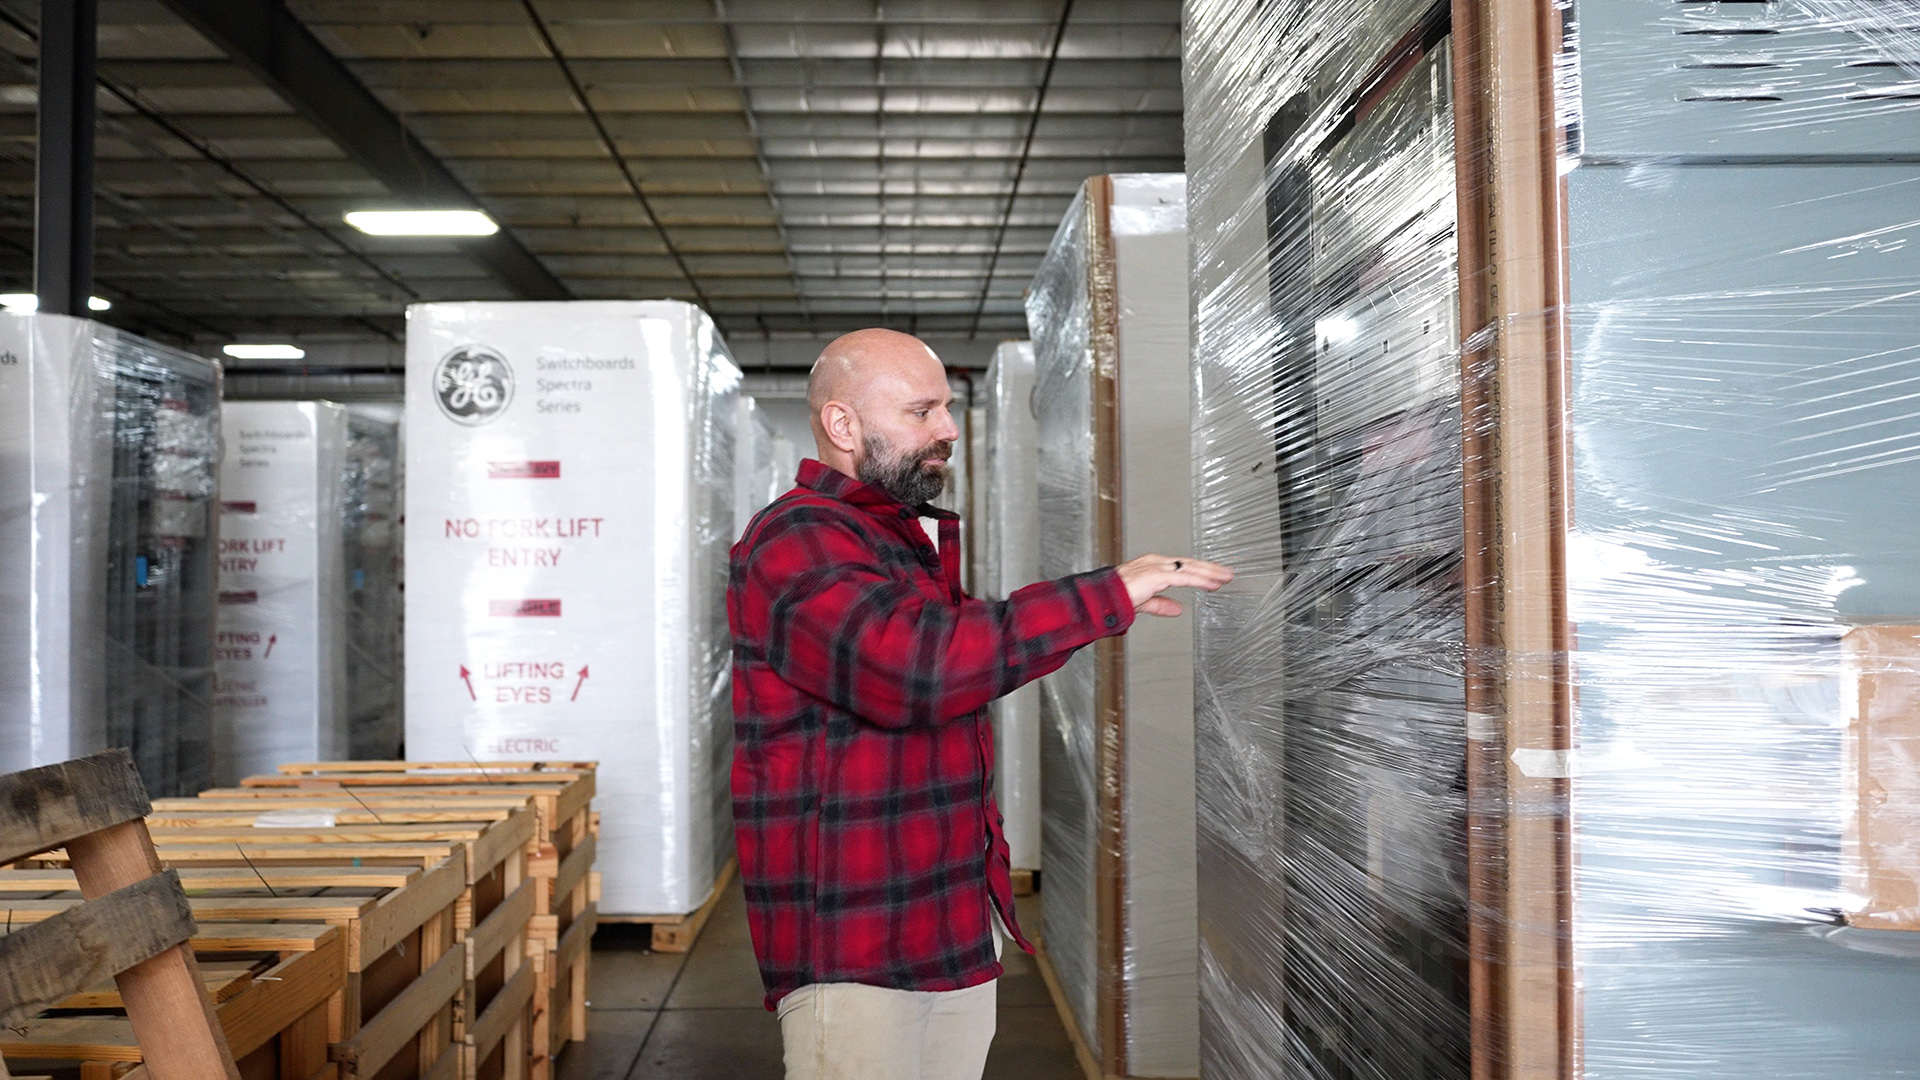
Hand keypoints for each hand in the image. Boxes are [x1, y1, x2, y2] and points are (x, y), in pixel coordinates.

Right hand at [1115, 554, 1233, 617]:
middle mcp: (1157, 563)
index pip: (1182, 567)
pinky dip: (1200, 580)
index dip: (1200, 571)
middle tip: (1227, 573)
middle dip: (1210, 569)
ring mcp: (1157, 567)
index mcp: (1153, 566)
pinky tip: (1212, 584)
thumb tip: (1177, 608)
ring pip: (1190, 568)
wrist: (1102, 597)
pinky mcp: (1157, 575)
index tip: (1213, 576)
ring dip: (1210, 572)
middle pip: (1190, 564)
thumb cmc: (1115, 597)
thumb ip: (1161, 604)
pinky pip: (1185, 577)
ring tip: (1226, 576)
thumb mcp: (1145, 601)